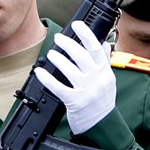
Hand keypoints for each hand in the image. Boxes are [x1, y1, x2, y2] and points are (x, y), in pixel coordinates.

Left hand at [34, 19, 116, 134]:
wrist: (102, 124)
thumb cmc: (103, 102)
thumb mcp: (108, 80)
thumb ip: (104, 62)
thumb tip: (103, 44)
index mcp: (105, 73)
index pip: (96, 49)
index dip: (86, 34)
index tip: (77, 25)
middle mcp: (97, 80)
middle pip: (82, 56)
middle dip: (68, 44)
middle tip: (58, 39)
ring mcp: (87, 91)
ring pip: (70, 70)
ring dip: (57, 59)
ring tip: (51, 54)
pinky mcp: (75, 102)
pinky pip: (58, 87)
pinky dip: (47, 78)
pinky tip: (40, 71)